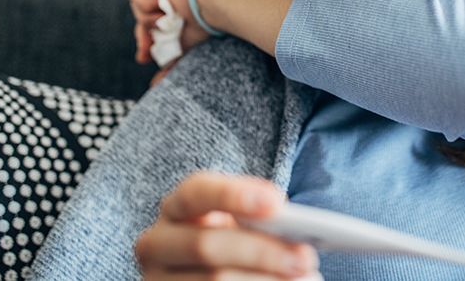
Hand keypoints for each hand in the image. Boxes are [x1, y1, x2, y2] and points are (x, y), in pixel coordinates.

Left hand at [128, 0, 213, 65]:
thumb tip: (154, 85)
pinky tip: (165, 4)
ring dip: (151, 19)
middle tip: (145, 52)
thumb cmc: (207, 20)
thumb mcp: (184, 43)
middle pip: (142, 13)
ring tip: (169, 18)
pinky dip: (148, 5)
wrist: (212, 0)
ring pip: (138, 7)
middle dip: (143, 35)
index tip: (145, 57)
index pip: (154, 19)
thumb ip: (170, 59)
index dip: (147, 38)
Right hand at [136, 172, 321, 280]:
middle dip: (261, 252)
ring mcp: (158, 280)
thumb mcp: (235, 224)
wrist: (197, 276)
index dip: (232, 196)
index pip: (195, 193)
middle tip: (305, 257)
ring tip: (307, 278)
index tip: (277, 203)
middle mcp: (156, 244)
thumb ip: (254, 217)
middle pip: (206, 247)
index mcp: (175, 209)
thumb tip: (290, 226)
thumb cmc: (230, 243)